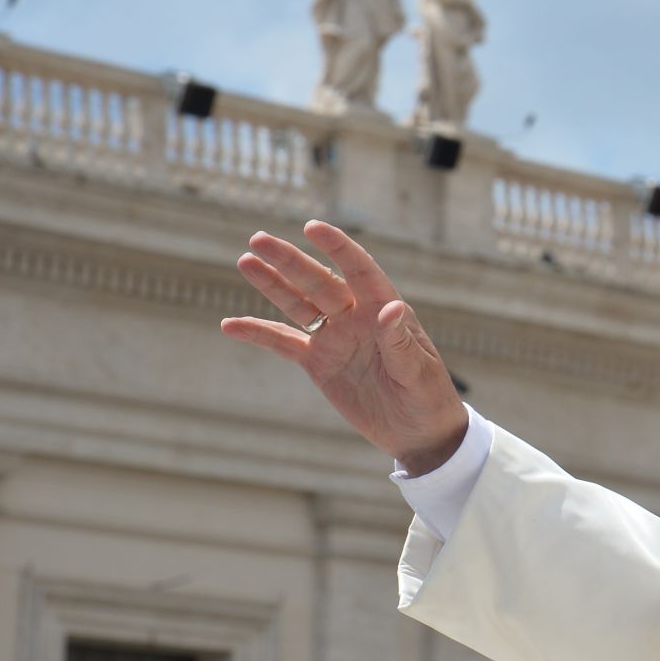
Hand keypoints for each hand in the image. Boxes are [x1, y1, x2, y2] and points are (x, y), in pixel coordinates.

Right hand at [220, 221, 466, 474]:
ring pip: (298, 304)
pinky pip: (283, 343)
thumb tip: (392, 307)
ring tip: (245, 261)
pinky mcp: (319, 363)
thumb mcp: (419, 372)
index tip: (313, 227)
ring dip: (272, 284)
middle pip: (318, 282)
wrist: (418, 433)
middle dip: (290, 261)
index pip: (360, 270)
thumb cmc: (429, 397)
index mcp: (384, 310)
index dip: (338, 247)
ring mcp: (335, 338)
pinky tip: (230, 325)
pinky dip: (258, 333)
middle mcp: (356, 317)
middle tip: (258, 239)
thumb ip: (400, 341)